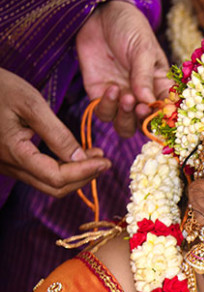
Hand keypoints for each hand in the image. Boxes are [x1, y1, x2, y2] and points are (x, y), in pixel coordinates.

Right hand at [0, 69, 109, 195]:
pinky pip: (39, 173)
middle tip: (105, 162)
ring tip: (96, 156)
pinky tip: (77, 154)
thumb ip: (56, 133)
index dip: (85, 172)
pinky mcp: (11, 161)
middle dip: (83, 177)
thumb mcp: (30, 104)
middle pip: (54, 187)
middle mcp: (10, 166)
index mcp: (14, 153)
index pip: (57, 177)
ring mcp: (9, 166)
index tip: (106, 161)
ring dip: (75, 174)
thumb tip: (80, 158)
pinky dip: (62, 168)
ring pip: (48, 183)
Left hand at [76, 0, 169, 136]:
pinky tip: (111, 88)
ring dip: (125, 117)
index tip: (161, 113)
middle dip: (141, 120)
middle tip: (140, 106)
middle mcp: (140, 97)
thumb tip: (148, 103)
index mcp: (158, 86)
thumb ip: (144, 76)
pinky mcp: (99, 94)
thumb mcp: (142, 49)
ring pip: (124, 125)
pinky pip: (103, 113)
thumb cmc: (129, 27)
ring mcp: (120, 98)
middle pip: (143, 124)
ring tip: (126, 97)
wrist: (99, 13)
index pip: (165, 111)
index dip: (164, 117)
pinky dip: (107, 106)